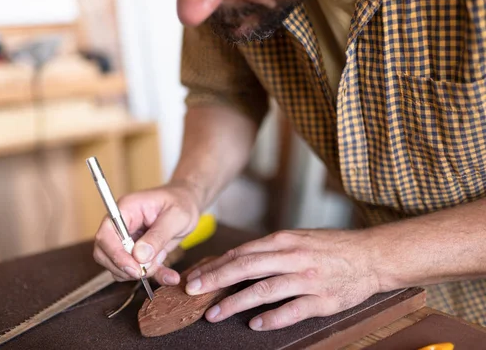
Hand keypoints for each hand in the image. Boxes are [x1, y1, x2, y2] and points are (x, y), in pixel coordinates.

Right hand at [93, 181, 200, 284]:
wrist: (188, 202)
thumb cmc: (181, 202)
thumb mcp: (176, 216)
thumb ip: (158, 236)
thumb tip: (139, 256)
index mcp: (126, 210)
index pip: (106, 234)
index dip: (115, 254)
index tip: (135, 269)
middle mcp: (122, 225)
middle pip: (104, 253)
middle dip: (124, 267)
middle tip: (146, 271)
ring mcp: (128, 239)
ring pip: (118, 266)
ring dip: (140, 272)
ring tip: (163, 262)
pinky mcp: (138, 252)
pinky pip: (138, 270)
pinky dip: (154, 276)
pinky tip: (170, 277)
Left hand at [184, 230, 378, 330]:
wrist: (372, 256)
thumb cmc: (330, 247)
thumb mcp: (297, 239)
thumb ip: (269, 249)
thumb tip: (235, 261)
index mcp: (284, 240)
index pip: (241, 253)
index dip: (215, 265)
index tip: (195, 275)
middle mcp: (293, 257)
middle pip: (247, 268)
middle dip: (216, 279)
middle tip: (192, 290)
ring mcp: (308, 278)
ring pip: (265, 290)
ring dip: (236, 302)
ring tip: (214, 313)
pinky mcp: (324, 299)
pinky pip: (293, 310)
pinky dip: (273, 318)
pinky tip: (255, 324)